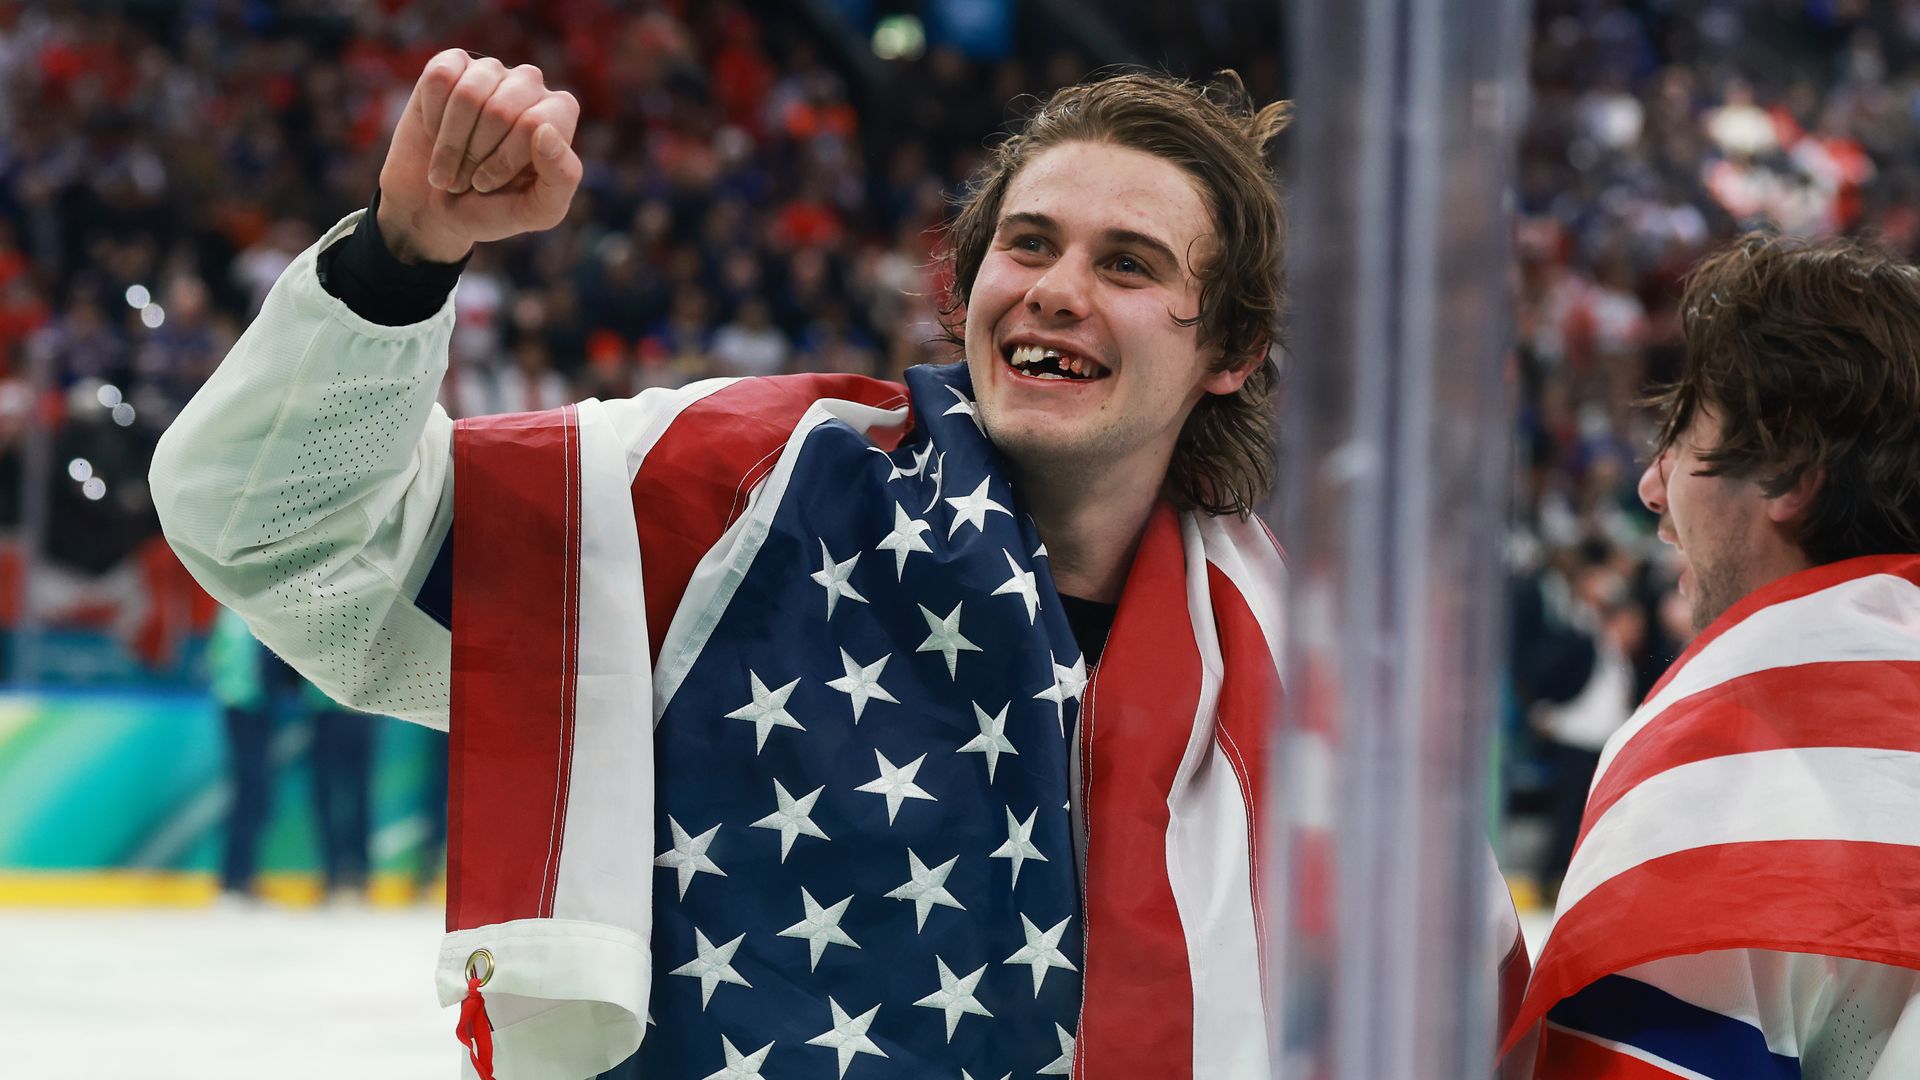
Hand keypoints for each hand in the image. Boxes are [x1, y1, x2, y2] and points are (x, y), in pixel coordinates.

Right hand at [375, 49, 582, 263]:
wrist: (434, 209)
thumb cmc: (494, 211)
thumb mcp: (538, 211)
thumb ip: (562, 177)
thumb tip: (546, 129)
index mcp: (559, 114)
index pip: (533, 123)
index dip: (504, 160)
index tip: (488, 183)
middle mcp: (529, 85)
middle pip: (500, 110)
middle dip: (475, 154)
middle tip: (467, 178)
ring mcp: (491, 71)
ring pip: (468, 94)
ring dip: (450, 142)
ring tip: (450, 164)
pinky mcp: (451, 65)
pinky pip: (440, 78)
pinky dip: (432, 115)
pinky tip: (435, 131)